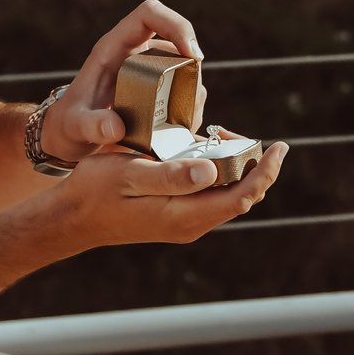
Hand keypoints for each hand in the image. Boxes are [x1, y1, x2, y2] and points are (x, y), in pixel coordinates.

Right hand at [37, 137, 289, 252]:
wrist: (73, 217)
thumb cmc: (96, 191)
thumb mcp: (129, 174)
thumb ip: (171, 175)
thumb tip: (212, 170)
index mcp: (184, 215)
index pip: (242, 196)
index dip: (265, 171)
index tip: (280, 147)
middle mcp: (190, 224)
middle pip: (240, 196)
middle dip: (251, 164)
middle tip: (233, 131)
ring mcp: (183, 223)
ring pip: (226, 196)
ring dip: (233, 166)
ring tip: (219, 135)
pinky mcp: (174, 216)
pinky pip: (209, 196)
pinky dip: (216, 172)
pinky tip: (202, 150)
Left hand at [38, 0, 201, 164]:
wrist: (69, 138)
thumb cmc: (68, 126)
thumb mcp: (75, 127)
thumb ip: (91, 126)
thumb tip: (116, 127)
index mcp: (112, 49)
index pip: (149, 14)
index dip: (175, 25)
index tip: (191, 54)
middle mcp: (133, 53)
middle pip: (175, 36)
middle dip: (191, 62)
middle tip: (192, 96)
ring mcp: (147, 70)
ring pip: (184, 63)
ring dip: (193, 88)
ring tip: (185, 118)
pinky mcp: (156, 89)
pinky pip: (184, 87)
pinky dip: (190, 105)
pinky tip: (180, 126)